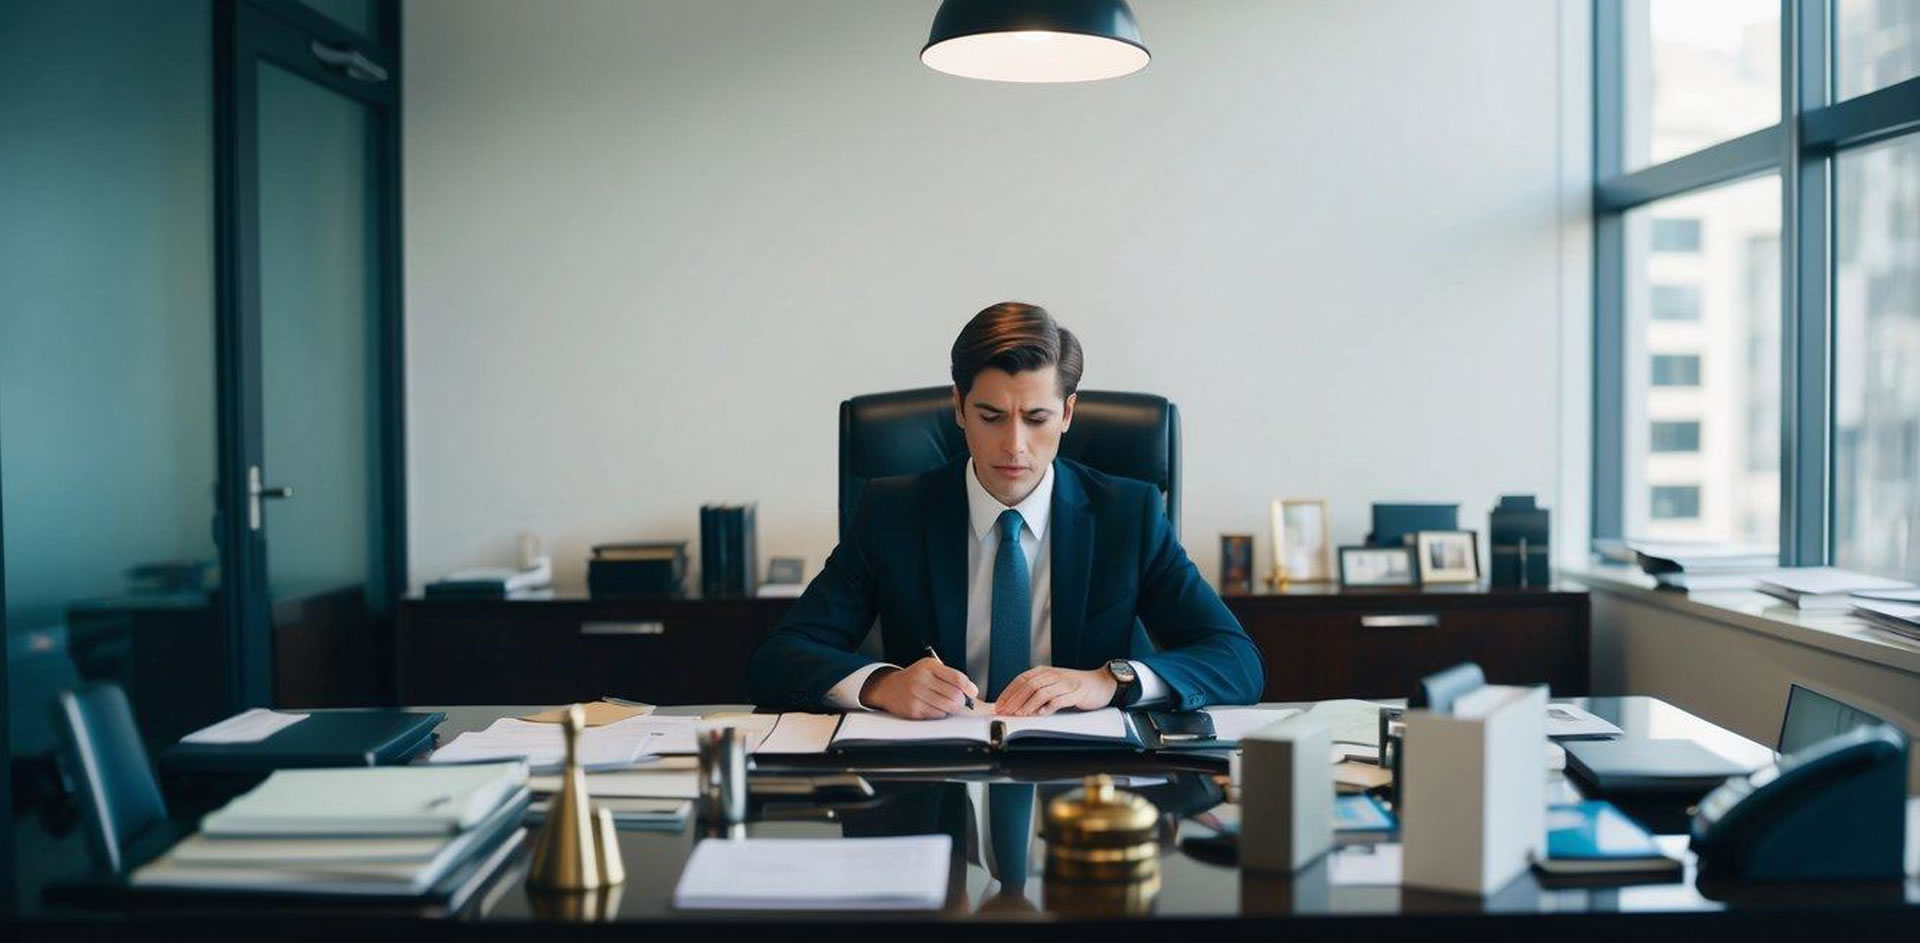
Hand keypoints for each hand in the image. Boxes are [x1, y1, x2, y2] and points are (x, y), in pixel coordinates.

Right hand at [861, 657, 981, 718]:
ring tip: (946, 703)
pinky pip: (937, 715)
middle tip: (960, 701)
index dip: (969, 687)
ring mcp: (916, 695)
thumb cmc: (916, 678)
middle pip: (954, 695)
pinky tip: (934, 707)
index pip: (956, 678)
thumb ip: (951, 677)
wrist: (890, 688)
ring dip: (952, 708)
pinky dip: (941, 713)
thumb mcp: (931, 669)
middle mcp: (921, 679)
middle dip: (962, 701)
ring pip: (948, 707)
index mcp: (929, 666)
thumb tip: (972, 692)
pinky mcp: (913, 710)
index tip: (973, 692)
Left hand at [991, 667, 1115, 716]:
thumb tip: (1015, 706)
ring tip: (1020, 715)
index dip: (1009, 693)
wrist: (1101, 684)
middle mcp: (1053, 675)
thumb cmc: (1074, 687)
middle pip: (1029, 686)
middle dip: (1015, 700)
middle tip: (1006, 712)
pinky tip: (1041, 714)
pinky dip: (1049, 707)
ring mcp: (1065, 683)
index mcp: (1044, 672)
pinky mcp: (1076, 693)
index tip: (999, 706)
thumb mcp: (1053, 685)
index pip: (1021, 680)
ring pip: (1042, 692)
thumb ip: (1036, 692)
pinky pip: (1060, 699)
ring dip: (1028, 704)